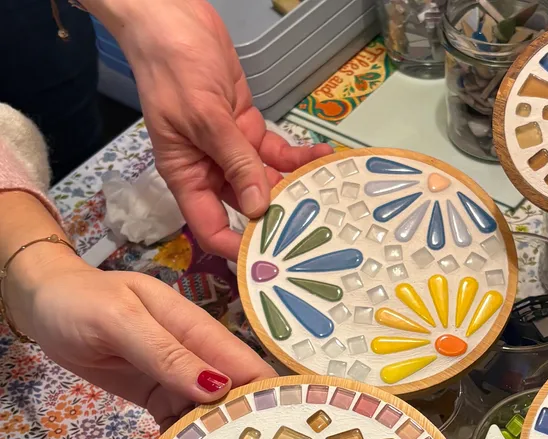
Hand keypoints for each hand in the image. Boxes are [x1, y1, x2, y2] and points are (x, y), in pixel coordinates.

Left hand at [2, 192, 274, 427]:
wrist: (44, 300)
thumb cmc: (81, 300)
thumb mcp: (121, 321)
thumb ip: (168, 353)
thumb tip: (219, 387)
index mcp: (201, 332)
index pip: (250, 371)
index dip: (268, 406)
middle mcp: (199, 359)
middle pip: (229, 408)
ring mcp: (180, 381)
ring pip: (197, 427)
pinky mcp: (159, 397)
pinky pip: (167, 432)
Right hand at [89, 0, 332, 259]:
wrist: (174, 21)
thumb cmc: (174, 68)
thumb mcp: (204, 118)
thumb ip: (235, 161)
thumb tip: (259, 206)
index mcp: (187, 176)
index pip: (211, 228)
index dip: (238, 247)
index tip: (270, 260)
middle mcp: (210, 171)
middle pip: (246, 209)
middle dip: (279, 218)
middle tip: (315, 229)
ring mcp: (231, 152)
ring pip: (267, 182)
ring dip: (295, 186)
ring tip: (327, 192)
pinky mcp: (248, 131)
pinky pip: (275, 154)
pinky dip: (298, 158)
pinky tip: (321, 157)